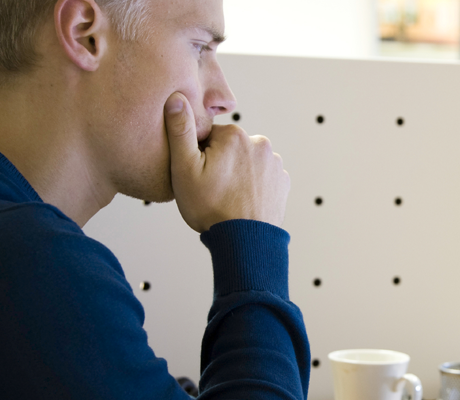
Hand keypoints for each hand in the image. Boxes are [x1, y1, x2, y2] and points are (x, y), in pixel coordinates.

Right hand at [163, 92, 289, 232]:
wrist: (245, 241)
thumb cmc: (210, 208)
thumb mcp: (184, 169)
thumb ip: (180, 131)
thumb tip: (176, 98)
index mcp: (235, 135)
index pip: (208, 137)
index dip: (198, 157)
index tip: (198, 176)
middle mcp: (260, 143)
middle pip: (229, 148)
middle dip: (219, 164)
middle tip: (212, 189)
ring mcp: (274, 163)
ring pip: (246, 163)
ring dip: (237, 174)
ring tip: (227, 198)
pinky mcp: (282, 182)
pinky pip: (262, 177)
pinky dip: (253, 186)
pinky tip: (243, 201)